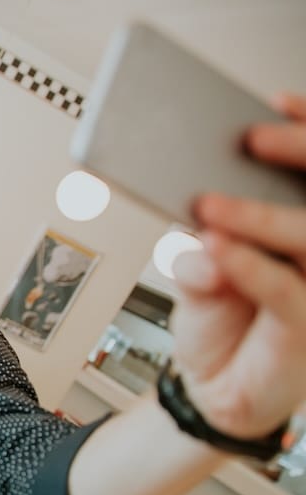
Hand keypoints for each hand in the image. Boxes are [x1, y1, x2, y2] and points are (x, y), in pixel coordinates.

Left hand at [171, 92, 305, 438]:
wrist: (214, 391)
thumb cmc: (220, 323)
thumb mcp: (198, 277)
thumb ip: (199, 255)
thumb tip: (203, 235)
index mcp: (298, 227)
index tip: (272, 103)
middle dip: (297, 155)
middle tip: (250, 139)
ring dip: (260, 216)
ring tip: (209, 206)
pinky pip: (286, 289)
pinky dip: (249, 265)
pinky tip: (217, 249)